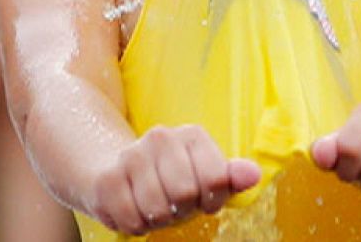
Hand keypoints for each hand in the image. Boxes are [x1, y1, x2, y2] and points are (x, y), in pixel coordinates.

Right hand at [88, 125, 260, 234]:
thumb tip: (253, 175)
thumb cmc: (172, 179)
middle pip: (185, 193)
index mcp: (191, 135)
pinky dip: (136, 225)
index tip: (203, 198)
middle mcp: (160, 137)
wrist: (118, 171)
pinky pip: (132, 220)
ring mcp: (131, 155)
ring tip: (155, 206)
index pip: (216, 178)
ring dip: (159, 220)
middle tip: (175, 204)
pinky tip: (135, 209)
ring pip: (157, 209)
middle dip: (183, 210)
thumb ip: (231, 177)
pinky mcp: (107, 179)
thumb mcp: (206, 176)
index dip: (212, 200)